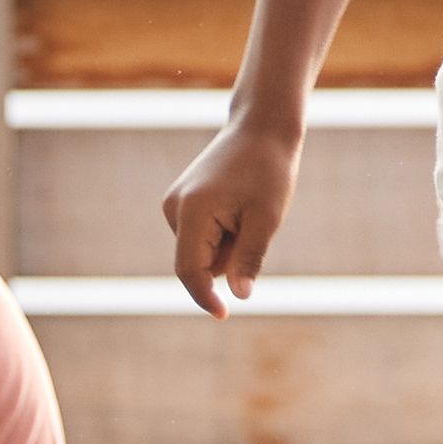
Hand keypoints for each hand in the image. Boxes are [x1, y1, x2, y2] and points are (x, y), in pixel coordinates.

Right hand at [160, 114, 297, 312]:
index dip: (205, 297)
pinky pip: (202, 237)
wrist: (261, 128)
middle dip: (227, 259)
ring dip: (227, 246)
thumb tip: (238, 295)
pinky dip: (223, 234)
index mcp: (190, 211)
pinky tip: (238, 207)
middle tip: (256, 227)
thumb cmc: (269, 170)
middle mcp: (173, 208)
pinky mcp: (181, 202)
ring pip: (201, 252)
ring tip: (248, 212)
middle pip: (197, 262)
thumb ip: (249, 258)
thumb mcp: (266, 218)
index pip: (189, 270)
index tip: (224, 315)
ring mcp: (175, 204)